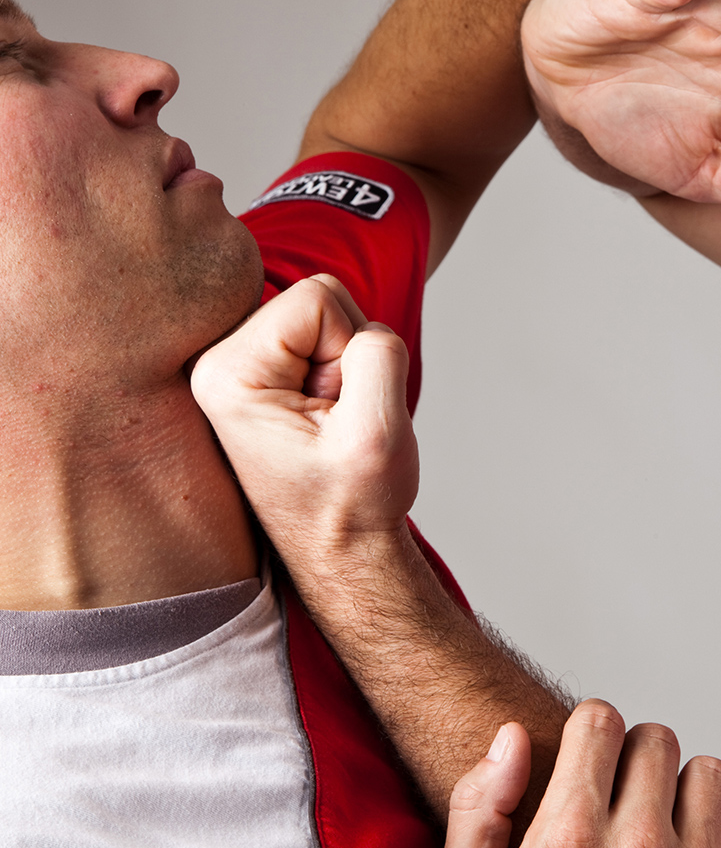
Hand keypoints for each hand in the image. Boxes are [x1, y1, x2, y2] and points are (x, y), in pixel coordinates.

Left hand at [189, 274, 419, 554]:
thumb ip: (377, 354)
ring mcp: (236, 369)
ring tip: (333, 424)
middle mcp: (217, 363)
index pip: (319, 296)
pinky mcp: (260, 377)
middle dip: (349, 354)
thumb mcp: (376, 432)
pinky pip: (322, 341)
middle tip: (338, 420)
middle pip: (319, 299)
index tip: (339, 410)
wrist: (341, 551)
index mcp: (226, 373)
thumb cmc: (353, 505)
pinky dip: (341, 376)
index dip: (352, 349)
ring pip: (327, 319)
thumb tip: (365, 326)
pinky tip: (327, 422)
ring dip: (348, 368)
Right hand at [439, 700, 720, 847]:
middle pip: (658, 740)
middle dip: (637, 761)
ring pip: (711, 776)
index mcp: (569, 840)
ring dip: (689, 796)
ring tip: (663, 829)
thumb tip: (511, 739)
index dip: (592, 736)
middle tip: (622, 799)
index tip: (591, 757)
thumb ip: (480, 809)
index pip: (601, 722)